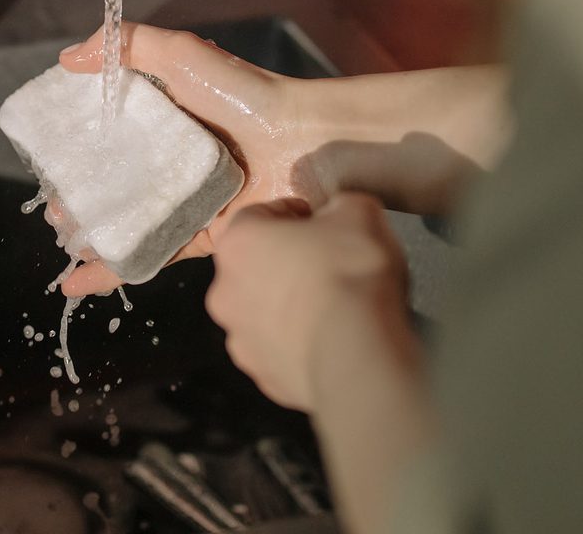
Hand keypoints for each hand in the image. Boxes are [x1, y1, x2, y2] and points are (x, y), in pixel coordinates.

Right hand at [58, 23, 324, 294]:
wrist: (307, 145)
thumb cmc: (244, 95)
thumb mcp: (181, 54)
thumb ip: (126, 45)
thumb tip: (67, 57)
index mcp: (164, 117)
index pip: (108, 132)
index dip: (76, 143)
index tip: (44, 153)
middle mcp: (171, 160)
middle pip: (113, 180)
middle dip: (77, 195)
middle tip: (51, 205)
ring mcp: (183, 199)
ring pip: (125, 221)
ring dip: (89, 232)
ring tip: (61, 236)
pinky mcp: (197, 235)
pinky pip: (149, 254)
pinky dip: (112, 270)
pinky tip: (76, 280)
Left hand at [205, 193, 411, 412]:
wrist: (358, 355)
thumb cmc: (349, 272)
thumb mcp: (358, 213)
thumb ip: (340, 206)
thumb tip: (338, 215)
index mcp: (237, 242)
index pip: (258, 215)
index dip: (291, 215)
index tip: (317, 222)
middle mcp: (224, 290)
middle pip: (254, 266)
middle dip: (284, 262)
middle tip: (325, 265)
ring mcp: (240, 338)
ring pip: (262, 312)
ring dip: (287, 306)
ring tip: (330, 307)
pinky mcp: (263, 376)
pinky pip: (279, 351)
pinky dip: (298, 345)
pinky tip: (330, 341)